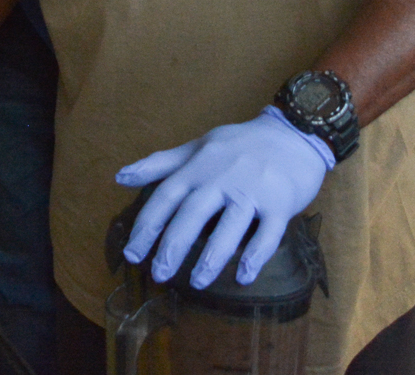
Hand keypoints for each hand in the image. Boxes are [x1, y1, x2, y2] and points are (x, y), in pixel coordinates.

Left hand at [115, 106, 330, 288]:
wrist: (294, 133)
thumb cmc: (241, 144)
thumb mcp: (199, 147)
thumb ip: (161, 164)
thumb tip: (120, 177)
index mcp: (200, 165)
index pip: (166, 197)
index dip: (147, 225)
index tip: (132, 254)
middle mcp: (223, 177)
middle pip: (192, 214)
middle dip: (173, 246)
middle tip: (159, 274)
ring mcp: (253, 190)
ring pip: (229, 227)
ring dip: (212, 257)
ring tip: (197, 281)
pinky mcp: (281, 202)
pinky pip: (268, 233)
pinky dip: (256, 256)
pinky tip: (244, 277)